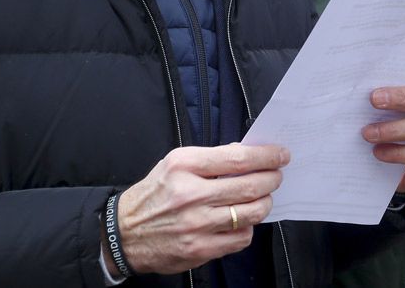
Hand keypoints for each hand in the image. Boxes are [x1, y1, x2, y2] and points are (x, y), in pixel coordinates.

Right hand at [111, 144, 288, 274]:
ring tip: (263, 198)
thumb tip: (247, 154)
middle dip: (272, 179)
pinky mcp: (200, 249)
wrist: (124, 233)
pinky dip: (248, 227)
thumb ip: (211, 159)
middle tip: (277, 176)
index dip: (266, 157)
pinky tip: (242, 220)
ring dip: (265, 203)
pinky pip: (241, 237)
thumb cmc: (155, 195)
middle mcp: (190, 195)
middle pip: (250, 186)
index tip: (280, 155)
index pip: (238, 159)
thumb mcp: (174, 164)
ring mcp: (196, 225)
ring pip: (251, 213)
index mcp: (184, 166)